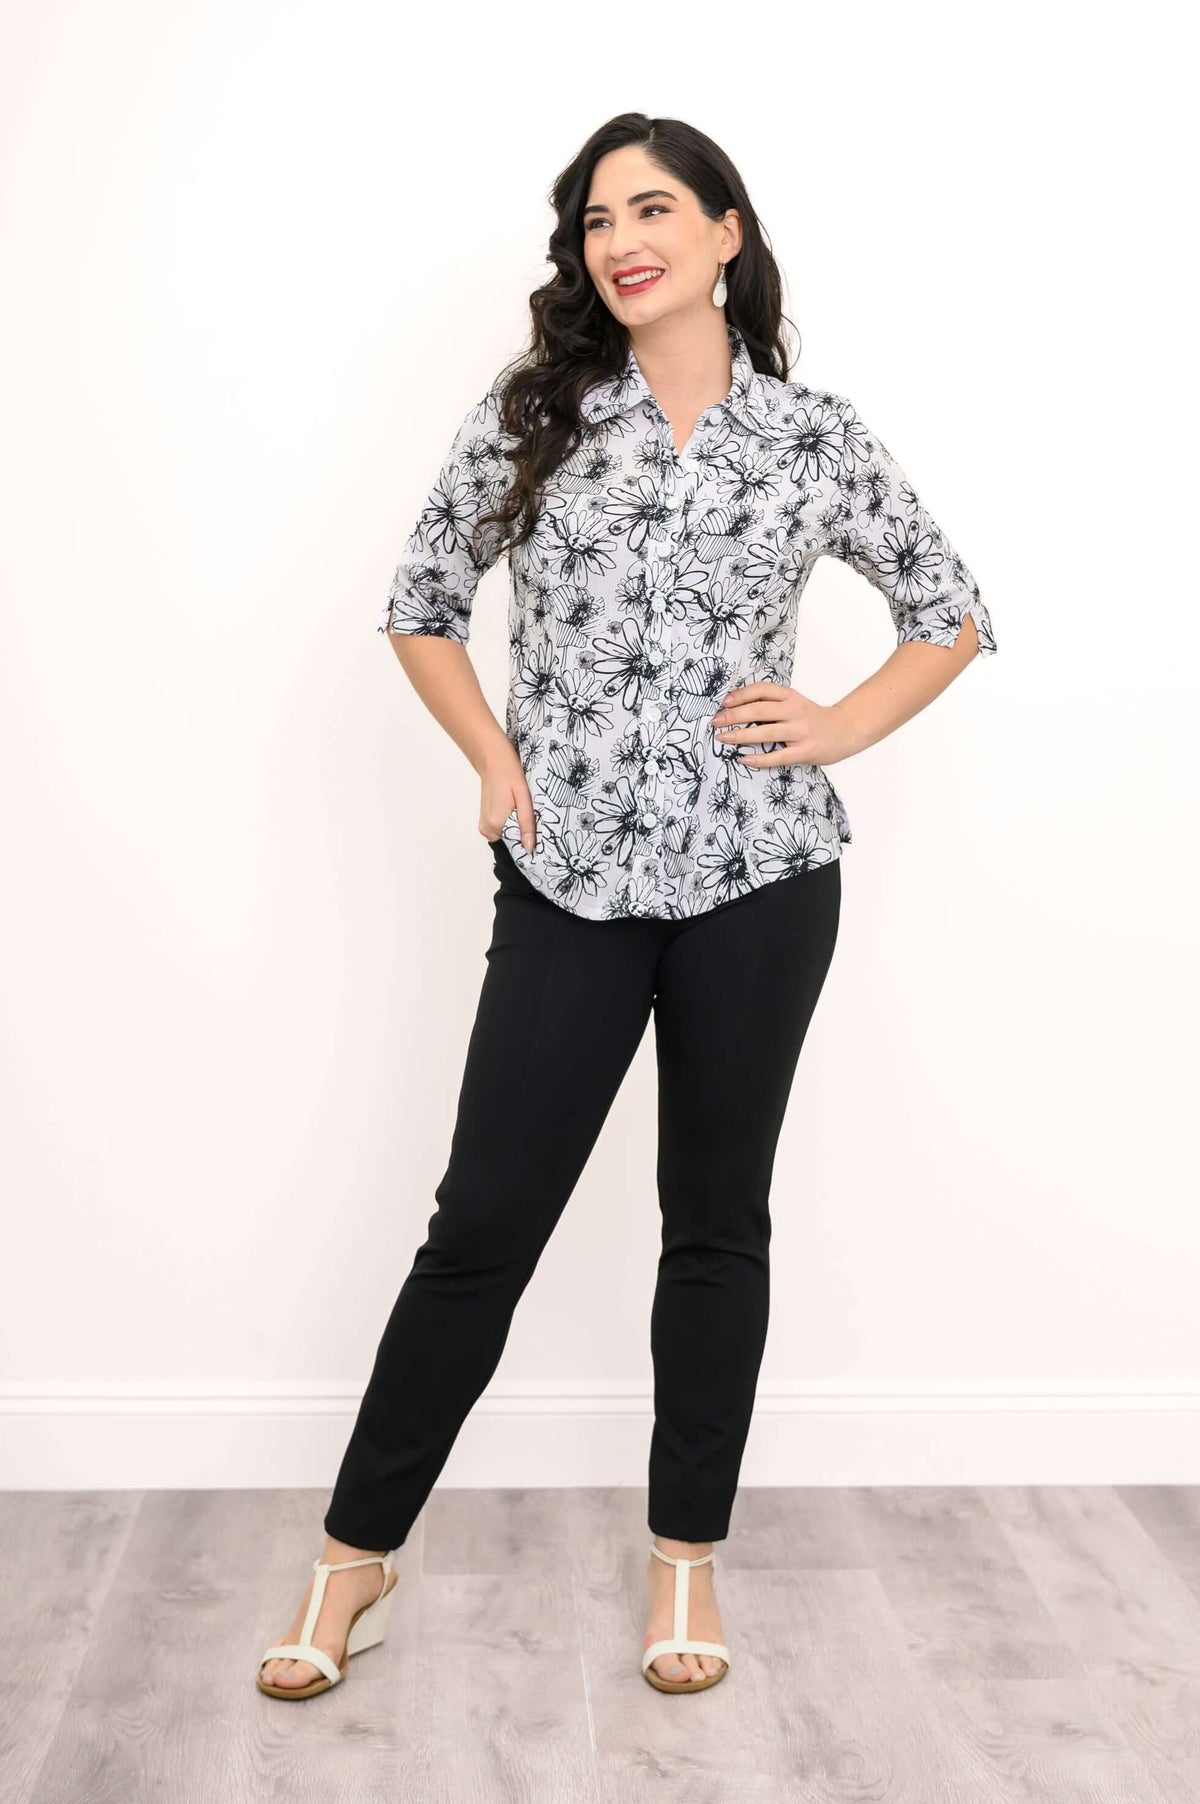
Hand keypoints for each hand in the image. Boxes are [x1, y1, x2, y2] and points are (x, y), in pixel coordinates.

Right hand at [480, 763, 536, 851]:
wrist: (493, 760)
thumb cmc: (510, 774)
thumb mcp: (524, 798)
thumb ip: (527, 824)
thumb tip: (529, 848)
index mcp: (496, 824)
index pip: (518, 845)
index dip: (530, 838)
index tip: (538, 827)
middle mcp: (487, 829)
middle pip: (512, 841)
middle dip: (524, 831)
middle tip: (530, 813)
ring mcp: (484, 826)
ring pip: (508, 835)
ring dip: (517, 826)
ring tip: (521, 808)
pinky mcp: (485, 822)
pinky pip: (502, 829)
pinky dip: (510, 822)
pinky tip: (514, 808)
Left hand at [710, 683, 858, 766]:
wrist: (845, 730)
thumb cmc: (813, 718)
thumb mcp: (794, 703)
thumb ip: (771, 703)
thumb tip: (735, 707)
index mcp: (791, 696)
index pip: (762, 689)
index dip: (741, 694)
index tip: (723, 702)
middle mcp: (795, 710)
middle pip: (759, 709)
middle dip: (734, 715)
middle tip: (715, 721)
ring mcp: (801, 731)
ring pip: (766, 732)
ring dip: (741, 735)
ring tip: (722, 738)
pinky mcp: (805, 751)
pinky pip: (778, 756)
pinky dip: (760, 759)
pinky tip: (744, 759)